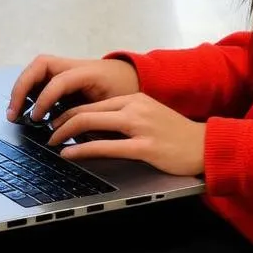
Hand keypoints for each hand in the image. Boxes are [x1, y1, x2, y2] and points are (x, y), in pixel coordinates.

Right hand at [6, 56, 138, 122]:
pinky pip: (42, 77)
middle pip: (41, 64)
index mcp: (90, 71)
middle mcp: (76, 65)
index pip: (59, 80)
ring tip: (15, 112)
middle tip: (14, 112)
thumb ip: (93, 117)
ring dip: (22, 88)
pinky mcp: (65, 75)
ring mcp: (69, 67)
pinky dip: (31, 91)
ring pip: (38, 69)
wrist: (138, 76)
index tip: (36, 118)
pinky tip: (27, 109)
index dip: (45, 99)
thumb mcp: (116, 107)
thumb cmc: (128, 92)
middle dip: (23, 87)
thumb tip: (69, 134)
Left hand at [48, 94, 206, 176]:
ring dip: (65, 132)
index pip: (93, 103)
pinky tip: (69, 153)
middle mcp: (134, 107)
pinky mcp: (144, 147)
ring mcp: (139, 126)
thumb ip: (125, 118)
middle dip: (60, 121)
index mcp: (135, 99)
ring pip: (91, 123)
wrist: (204, 146)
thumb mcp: (149, 117)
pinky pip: (105, 146)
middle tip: (47, 132)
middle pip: (86, 110)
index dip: (68, 112)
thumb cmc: (176, 135)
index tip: (55, 122)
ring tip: (53, 142)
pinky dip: (82, 149)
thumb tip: (94, 127)